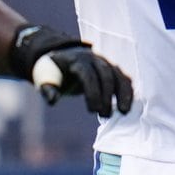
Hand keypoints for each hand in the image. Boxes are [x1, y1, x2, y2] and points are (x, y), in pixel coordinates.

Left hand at [10, 24, 132, 116]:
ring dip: (123, 93)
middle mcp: (93, 58)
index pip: (88, 74)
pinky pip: (123, 78)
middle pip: (106, 74)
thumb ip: (48, 89)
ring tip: (124, 111)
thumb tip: (52, 100)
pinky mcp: (112, 69)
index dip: (92, 92)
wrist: (64, 58)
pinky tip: (127, 105)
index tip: (93, 111)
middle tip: (105, 116)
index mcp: (76, 60)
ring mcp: (105, 63)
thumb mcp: (46, 79)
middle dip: (107, 95)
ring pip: (119, 75)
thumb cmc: (55, 72)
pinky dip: (128, 90)